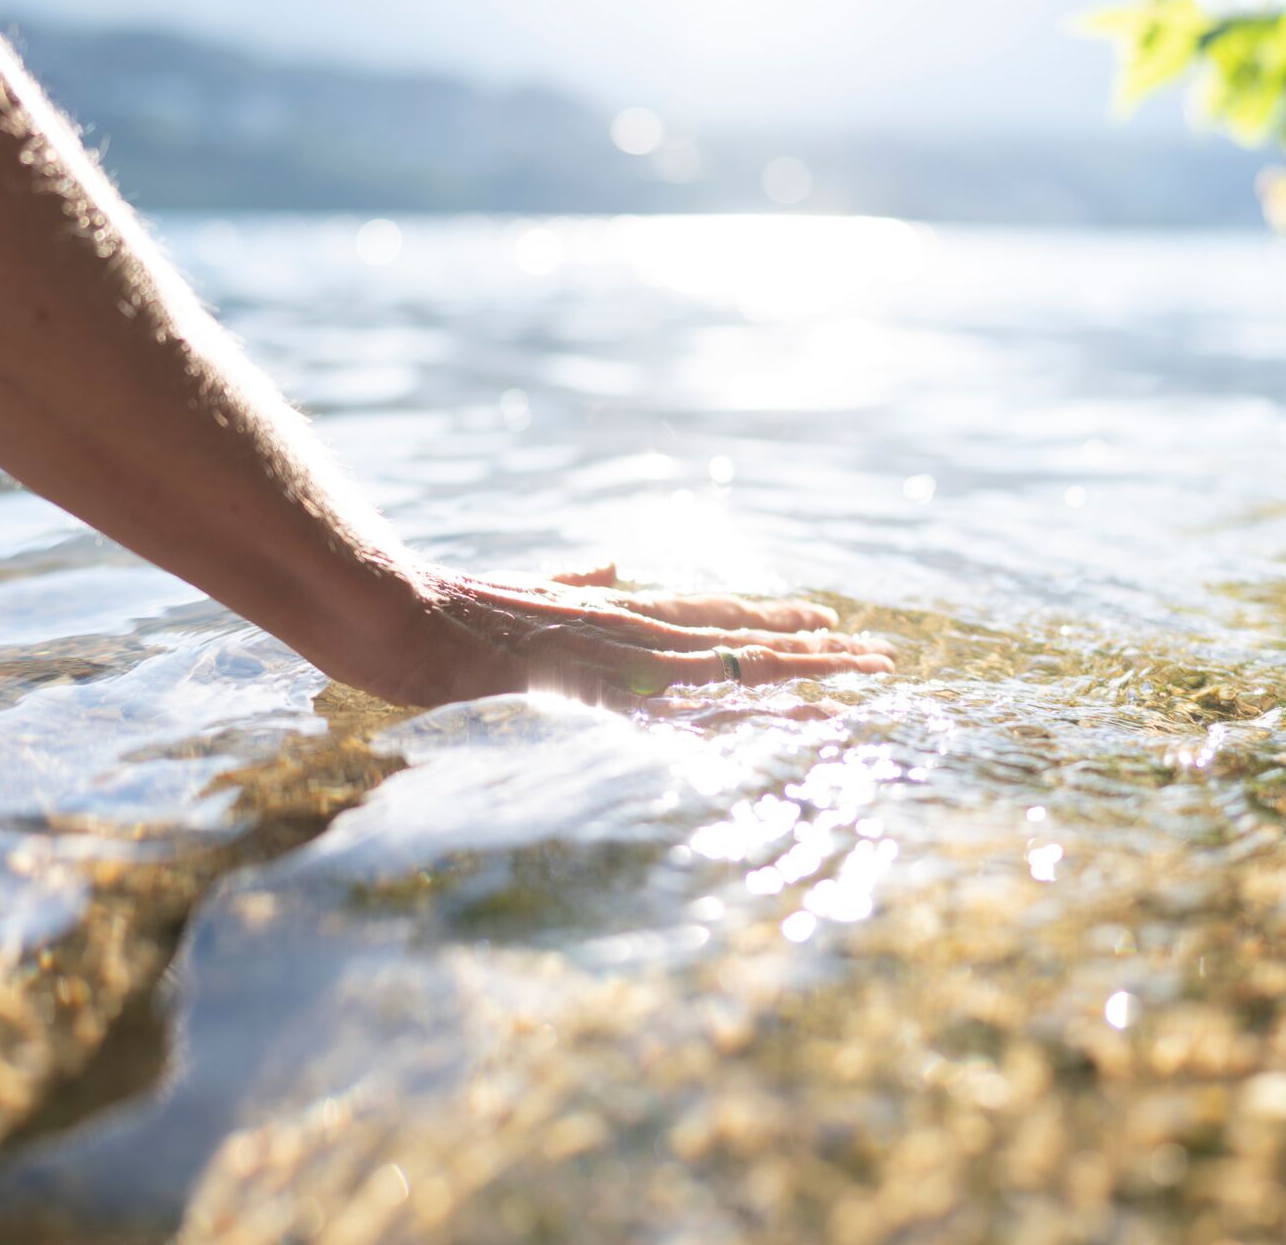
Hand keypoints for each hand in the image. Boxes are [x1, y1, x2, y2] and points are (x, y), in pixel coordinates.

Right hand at [361, 563, 895, 708]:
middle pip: (741, 634)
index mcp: (616, 610)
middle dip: (813, 647)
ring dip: (801, 671)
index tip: (825, 620)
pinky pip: (688, 706)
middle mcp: (631, 628)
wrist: (405, 617)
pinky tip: (781, 717)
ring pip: (732, 664)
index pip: (714, 611)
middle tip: (880, 653)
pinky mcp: (601, 689)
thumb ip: (573, 583)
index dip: (773, 617)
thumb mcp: (528, 590)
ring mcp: (618, 657)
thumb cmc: (455, 611)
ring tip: (861, 674)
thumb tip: (608, 567)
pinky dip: (740, 710)